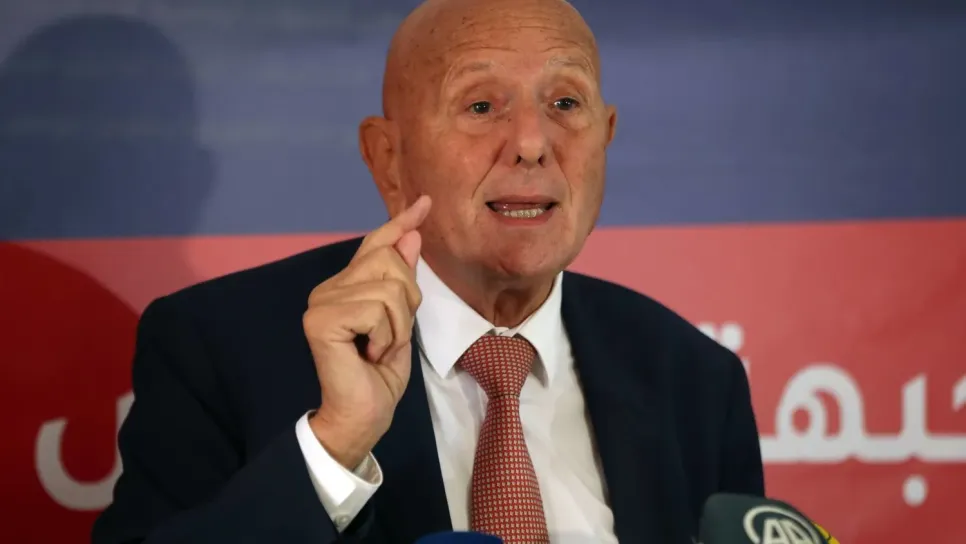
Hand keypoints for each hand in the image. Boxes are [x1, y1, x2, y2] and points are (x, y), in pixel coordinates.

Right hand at [304, 196, 430, 468]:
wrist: (362, 416)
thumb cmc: (380, 376)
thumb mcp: (402, 321)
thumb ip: (402, 280)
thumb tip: (411, 235)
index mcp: (346, 286)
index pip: (375, 244)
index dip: (400, 222)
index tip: (424, 202)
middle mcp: (328, 288)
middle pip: (389, 260)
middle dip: (407, 301)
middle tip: (390, 337)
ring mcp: (321, 302)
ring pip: (388, 287)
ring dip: (399, 326)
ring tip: (379, 349)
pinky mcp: (321, 320)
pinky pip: (377, 309)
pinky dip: (386, 335)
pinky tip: (369, 354)